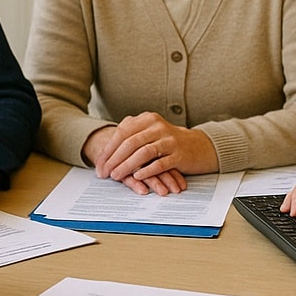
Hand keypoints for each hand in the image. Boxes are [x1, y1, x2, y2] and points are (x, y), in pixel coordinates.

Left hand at [87, 112, 214, 194]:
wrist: (196, 146)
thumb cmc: (167, 142)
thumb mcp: (148, 132)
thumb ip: (130, 136)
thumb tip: (104, 154)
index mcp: (147, 119)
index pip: (122, 133)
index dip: (108, 150)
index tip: (99, 165)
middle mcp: (157, 126)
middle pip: (130, 142)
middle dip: (114, 159)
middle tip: (104, 173)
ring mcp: (169, 139)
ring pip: (144, 152)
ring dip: (127, 165)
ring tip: (116, 176)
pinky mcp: (179, 154)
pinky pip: (160, 163)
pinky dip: (147, 170)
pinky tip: (138, 177)